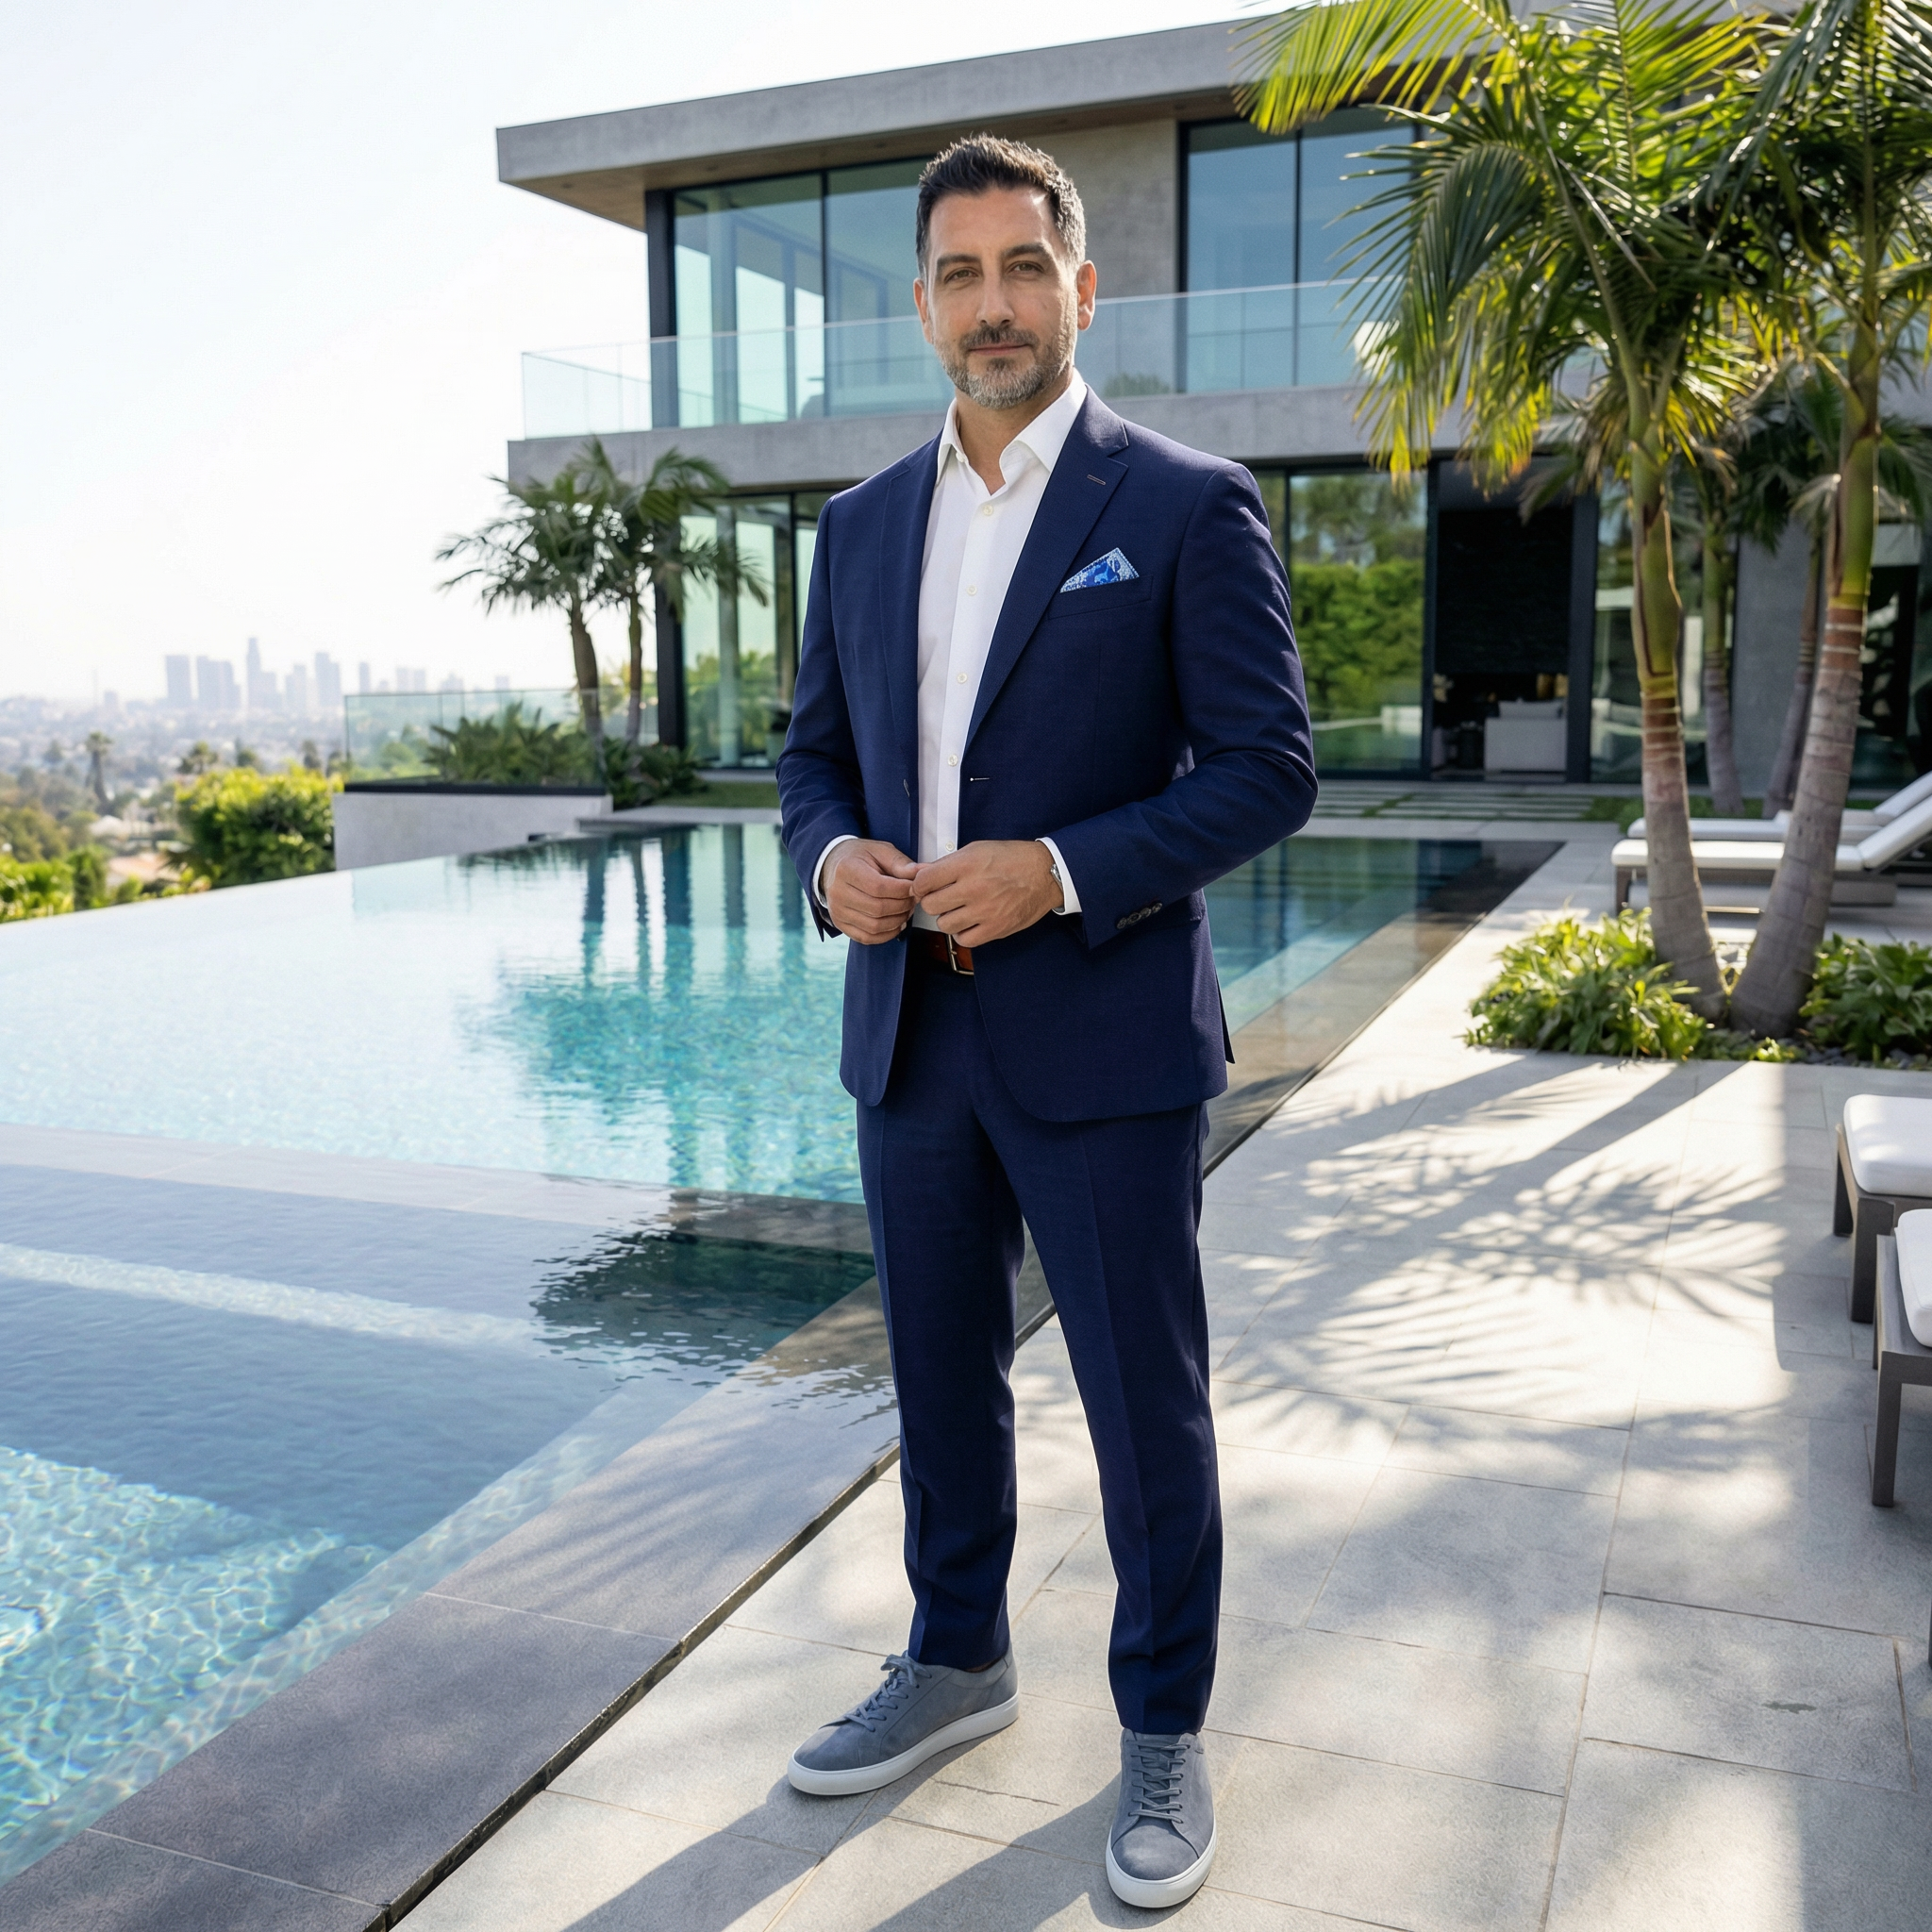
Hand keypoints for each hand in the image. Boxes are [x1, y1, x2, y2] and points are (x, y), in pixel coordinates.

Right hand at [825, 839, 918, 943]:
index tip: (915, 887)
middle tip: (913, 899)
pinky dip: (886, 934)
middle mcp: (838, 892)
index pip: (879, 887)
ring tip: (906, 910)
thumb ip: (901, 863)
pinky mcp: (840, 924)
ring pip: (874, 926)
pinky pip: (867, 937)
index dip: (903, 890)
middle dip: (903, 906)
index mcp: (847, 869)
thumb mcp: (880, 851)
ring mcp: (837, 911)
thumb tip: (923, 872)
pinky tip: (896, 923)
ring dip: (897, 921)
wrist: (832, 865)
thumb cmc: (859, 857)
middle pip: (878, 909)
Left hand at [912, 841, 1061, 946]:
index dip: (919, 885)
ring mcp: (984, 911)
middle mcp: (973, 888)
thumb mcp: (977, 849)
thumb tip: (922, 875)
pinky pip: (964, 940)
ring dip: (947, 918)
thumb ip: (948, 864)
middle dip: (932, 901)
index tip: (924, 887)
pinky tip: (969, 922)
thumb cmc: (1012, 859)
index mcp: (966, 865)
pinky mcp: (995, 929)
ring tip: (959, 910)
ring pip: (944, 924)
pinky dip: (962, 933)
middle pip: (930, 905)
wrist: (1045, 874)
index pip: (924, 881)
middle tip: (942, 898)